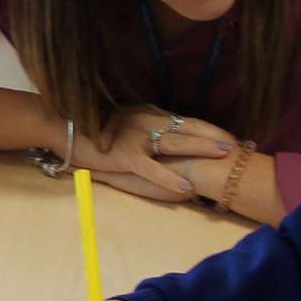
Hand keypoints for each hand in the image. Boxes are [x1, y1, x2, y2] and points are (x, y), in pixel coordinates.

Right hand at [81, 107, 234, 200]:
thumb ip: (144, 125)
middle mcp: (146, 121)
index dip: (209, 128)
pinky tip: (186, 187)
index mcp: (147, 114)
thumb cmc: (91, 127)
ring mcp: (136, 137)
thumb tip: (164, 132)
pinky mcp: (124, 156)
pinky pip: (152, 169)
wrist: (62, 126)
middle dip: (214, 135)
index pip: (185, 119)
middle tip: (238, 145)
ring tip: (224, 155)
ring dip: (201, 148)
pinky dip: (170, 177)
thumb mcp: (123, 121)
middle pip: (188, 126)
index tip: (230, 136)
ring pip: (176, 143)